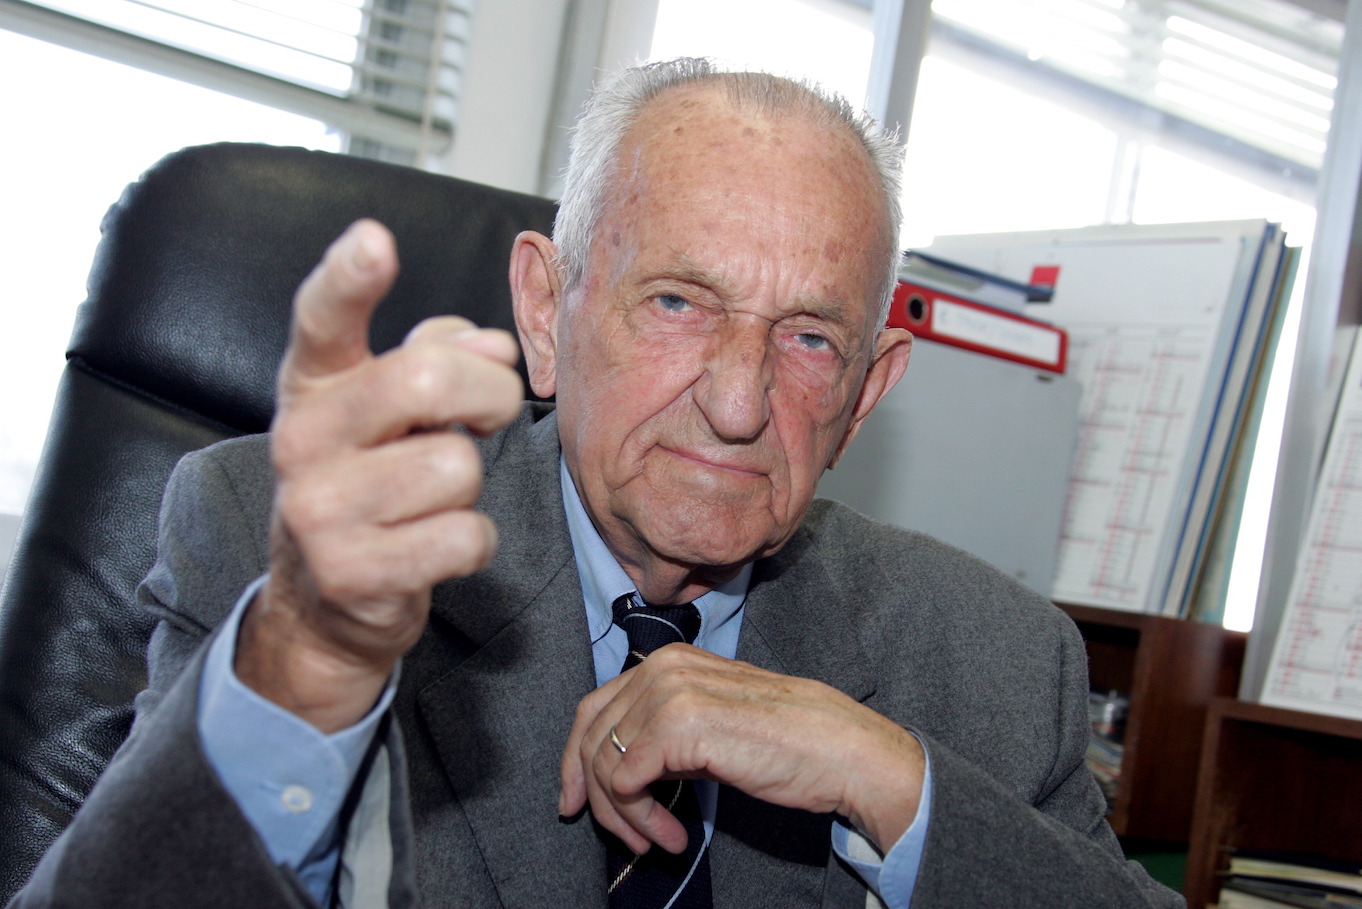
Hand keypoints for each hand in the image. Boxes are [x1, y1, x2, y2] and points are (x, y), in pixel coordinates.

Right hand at [235, 220, 523, 732]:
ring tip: (433, 498)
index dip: (349, 278)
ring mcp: (318, 511)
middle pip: (426, 380)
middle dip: (488, 395)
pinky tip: (436, 545)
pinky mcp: (351, 574)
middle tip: (490, 416)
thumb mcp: (390, 409)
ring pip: (456, 468)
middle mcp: (302, 439)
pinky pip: (464, 537)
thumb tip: (491, 344)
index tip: (373, 241)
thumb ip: (436, 356)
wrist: (326, 598)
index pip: (322, 318)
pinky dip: (473, 543)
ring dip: (470, 486)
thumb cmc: (374, 479)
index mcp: (314, 385)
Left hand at [559, 645, 925, 855]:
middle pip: (590, 734)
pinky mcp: (677, 727)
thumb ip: (665, 734)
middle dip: (593, 794)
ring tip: (656, 842)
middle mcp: (662, 668)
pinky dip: (639, 818)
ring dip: (623, 816)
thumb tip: (621, 772)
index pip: (596, 706)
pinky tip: (673, 836)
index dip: (577, 758)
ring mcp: (668, 693)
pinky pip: (625, 782)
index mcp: (669, 661)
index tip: (577, 800)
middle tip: (624, 836)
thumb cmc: (788, 742)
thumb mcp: (712, 724)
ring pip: (603, 762)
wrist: (838, 748)